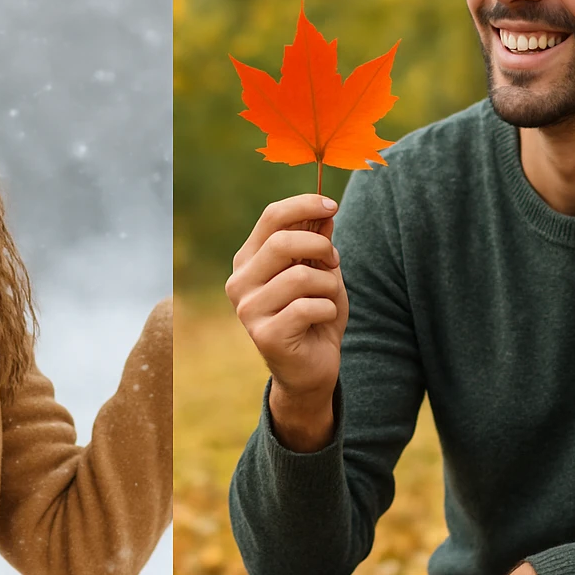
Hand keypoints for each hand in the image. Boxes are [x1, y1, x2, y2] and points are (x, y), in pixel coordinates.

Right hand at [225, 194, 346, 451]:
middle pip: (282, 242)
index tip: (332, 205)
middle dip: (320, 247)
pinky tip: (323, 319)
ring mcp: (248, 310)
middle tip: (334, 261)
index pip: (271, 218)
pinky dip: (327, 309)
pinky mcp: (264, 335)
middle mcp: (240, 282)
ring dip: (328, 285)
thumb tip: (325, 210)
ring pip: (300, 276)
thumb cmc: (315, 315)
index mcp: (249, 260)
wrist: (311, 369)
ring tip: (328, 298)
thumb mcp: (321, 272)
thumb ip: (319, 242)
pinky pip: (308, 307)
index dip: (304, 205)